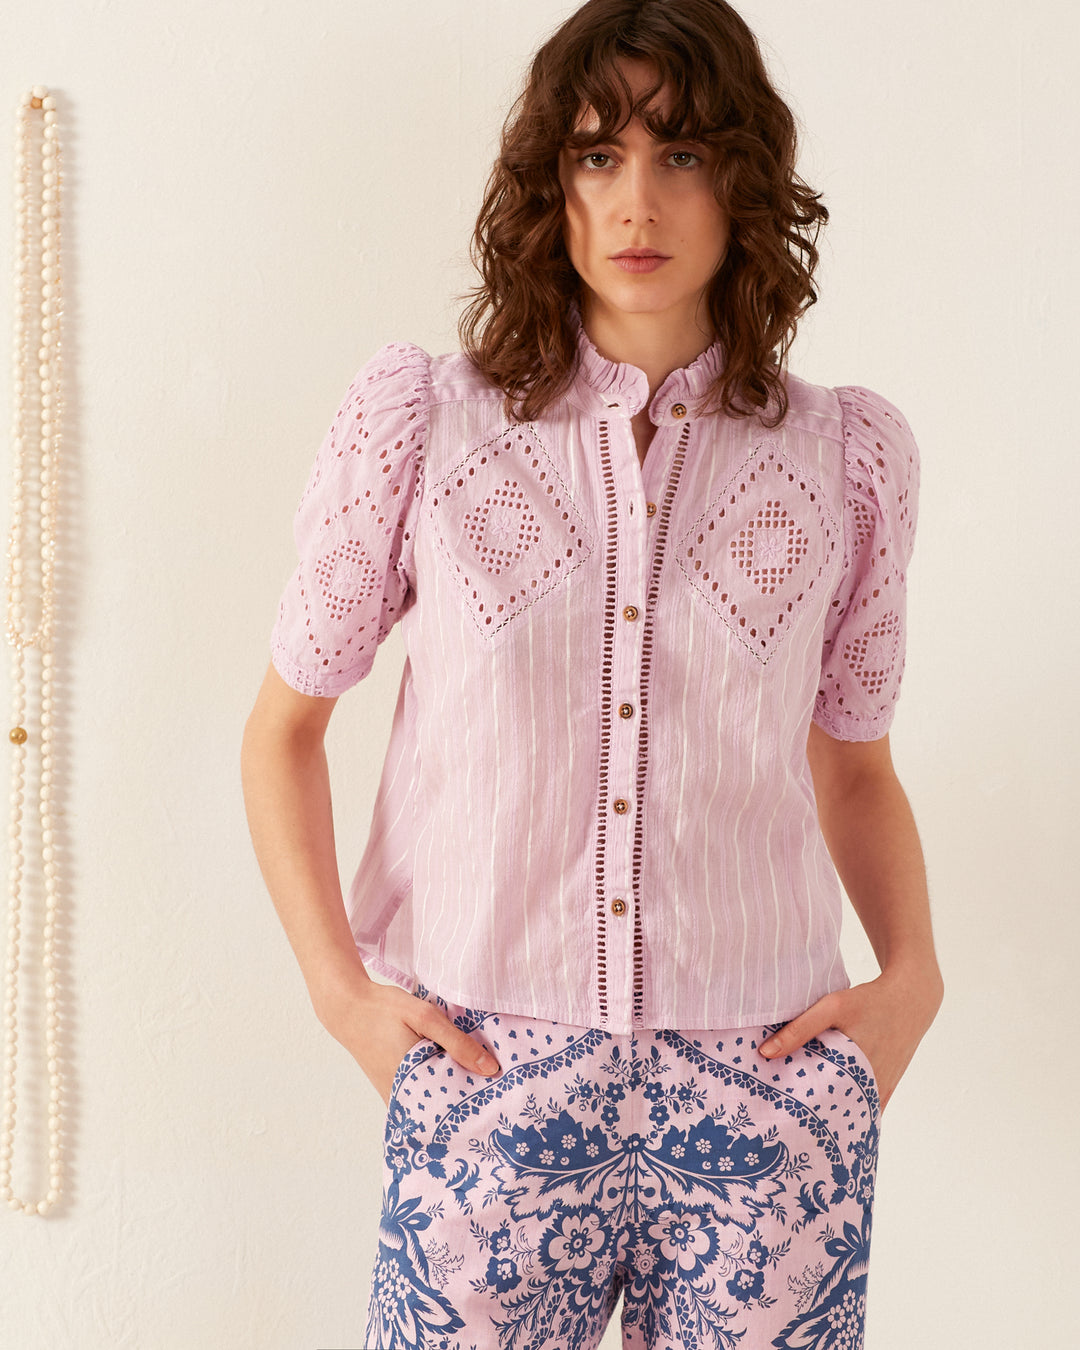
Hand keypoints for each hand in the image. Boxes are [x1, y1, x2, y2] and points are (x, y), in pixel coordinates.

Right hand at [311, 971, 500, 1104]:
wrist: (348, 1008)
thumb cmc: (385, 1010)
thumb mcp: (425, 1017)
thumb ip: (457, 1043)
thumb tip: (491, 1069)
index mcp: (411, 1082)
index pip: (451, 1109)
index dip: (475, 1106)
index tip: (499, 1104)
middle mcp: (400, 1097)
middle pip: (441, 1112)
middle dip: (466, 1106)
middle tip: (495, 1100)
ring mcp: (393, 1095)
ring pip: (429, 1107)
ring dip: (450, 1099)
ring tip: (479, 1090)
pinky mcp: (390, 1089)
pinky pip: (416, 1100)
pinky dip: (434, 1093)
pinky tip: (452, 1080)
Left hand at [758, 967, 942, 1111]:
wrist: (910, 1001)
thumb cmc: (869, 1002)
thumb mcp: (832, 1008)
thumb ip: (799, 1029)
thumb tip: (764, 1053)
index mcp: (854, 1070)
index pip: (819, 1103)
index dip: (795, 1110)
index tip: (773, 1114)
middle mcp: (870, 1088)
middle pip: (832, 1112)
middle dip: (808, 1116)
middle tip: (781, 1119)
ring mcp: (880, 1092)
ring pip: (848, 1114)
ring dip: (827, 1115)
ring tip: (799, 1116)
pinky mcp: (886, 1090)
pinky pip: (863, 1109)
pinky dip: (846, 1111)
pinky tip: (827, 1110)